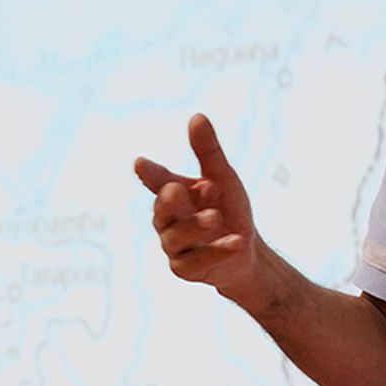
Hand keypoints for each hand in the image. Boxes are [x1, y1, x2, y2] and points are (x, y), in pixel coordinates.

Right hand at [134, 114, 261, 303]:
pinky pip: (198, 260)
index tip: (140, 163)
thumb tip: (197, 115)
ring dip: (195, 226)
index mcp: (174, 193)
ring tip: (215, 217)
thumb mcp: (222, 177)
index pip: (158, 181)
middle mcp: (168, 220)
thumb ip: (208, 150)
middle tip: (177, 189)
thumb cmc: (229, 209)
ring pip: (176, 237)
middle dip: (169, 201)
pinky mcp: (185, 269)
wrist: (246, 252)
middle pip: (162, 210)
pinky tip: (237, 241)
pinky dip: (217, 250)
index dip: (150, 173)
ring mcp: (174, 246)